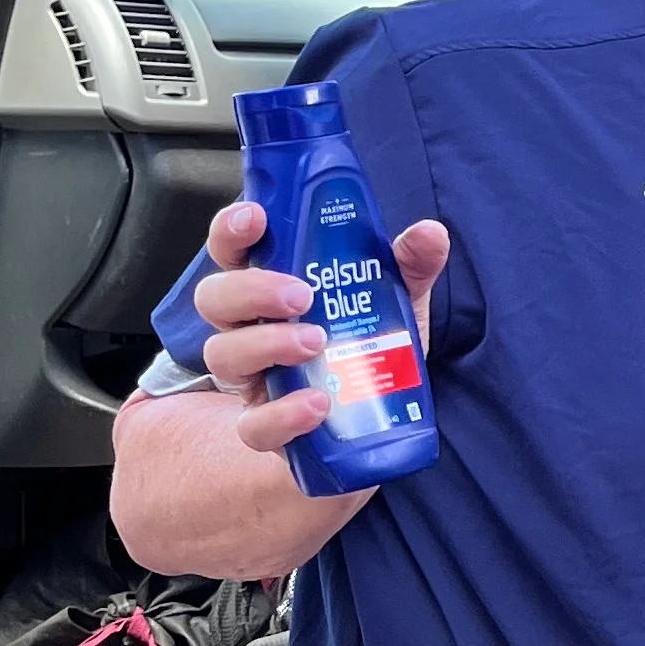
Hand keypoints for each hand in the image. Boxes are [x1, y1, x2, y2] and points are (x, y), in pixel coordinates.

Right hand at [194, 198, 448, 459]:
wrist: (385, 419)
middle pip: (214, 299)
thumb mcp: (397, 299)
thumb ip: (410, 265)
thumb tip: (429, 233)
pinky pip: (253, 426)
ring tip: (316, 342)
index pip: (232, 250)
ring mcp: (254, 379)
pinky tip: (318, 403)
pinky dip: (282, 414)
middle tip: (301, 294)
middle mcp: (250, 329)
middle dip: (251, 290)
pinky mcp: (268, 427)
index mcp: (270, 288)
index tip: (256, 217)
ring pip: (223, 355)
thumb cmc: (370, 345)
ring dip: (266, 344)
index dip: (231, 230)